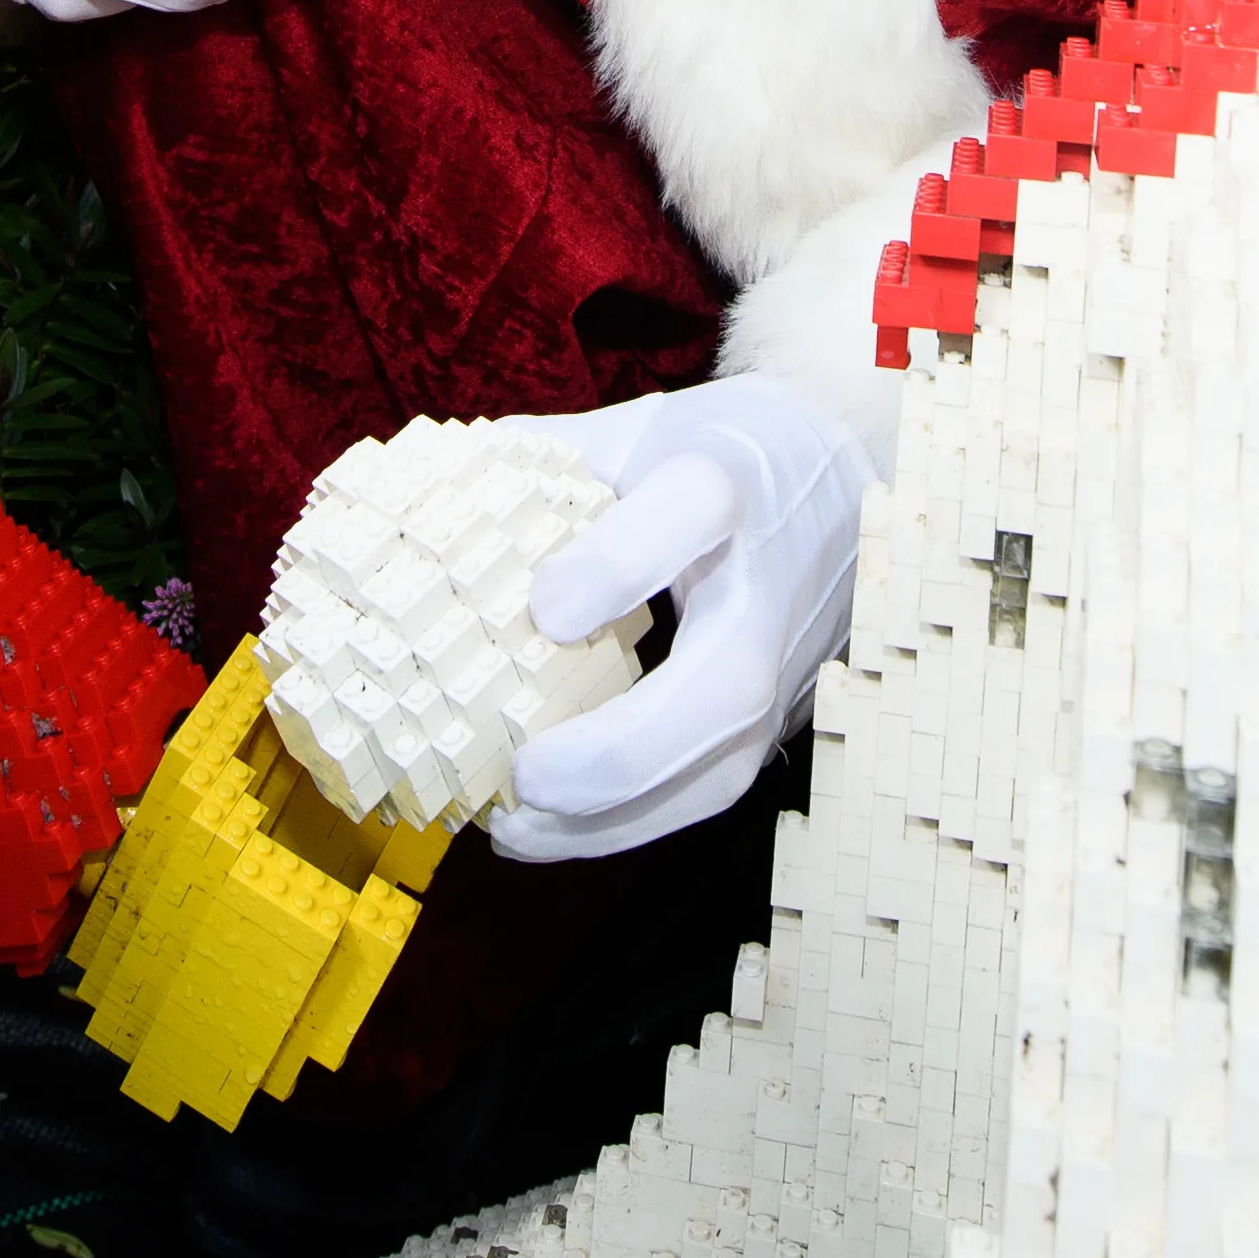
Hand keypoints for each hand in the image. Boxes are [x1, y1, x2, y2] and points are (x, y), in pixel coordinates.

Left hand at [483, 378, 872, 861]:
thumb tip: (418, 495)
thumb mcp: (638, 426)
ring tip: (520, 826)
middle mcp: (773, 575)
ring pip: (727, 763)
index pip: (696, 504)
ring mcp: (786, 659)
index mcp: (732, 472)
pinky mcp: (778, 716)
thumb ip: (540, 458)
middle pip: (729, 680)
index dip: (620, 561)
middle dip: (626, 746)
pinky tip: (547, 830)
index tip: (543, 609)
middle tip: (528, 774)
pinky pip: (712, 787)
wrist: (840, 479)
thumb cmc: (716, 450)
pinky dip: (626, 824)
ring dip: (617, 815)